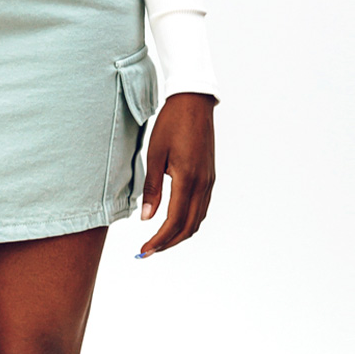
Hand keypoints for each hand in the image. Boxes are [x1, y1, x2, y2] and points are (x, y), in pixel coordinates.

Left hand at [137, 92, 216, 256]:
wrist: (193, 102)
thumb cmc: (170, 124)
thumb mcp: (154, 155)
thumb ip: (151, 189)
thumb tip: (147, 219)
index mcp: (187, 179)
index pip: (174, 221)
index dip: (159, 240)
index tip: (144, 249)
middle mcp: (202, 184)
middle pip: (188, 227)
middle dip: (168, 243)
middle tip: (147, 251)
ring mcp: (209, 181)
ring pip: (197, 219)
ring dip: (178, 234)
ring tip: (158, 240)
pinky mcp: (210, 176)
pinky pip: (201, 207)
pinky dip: (188, 221)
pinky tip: (174, 221)